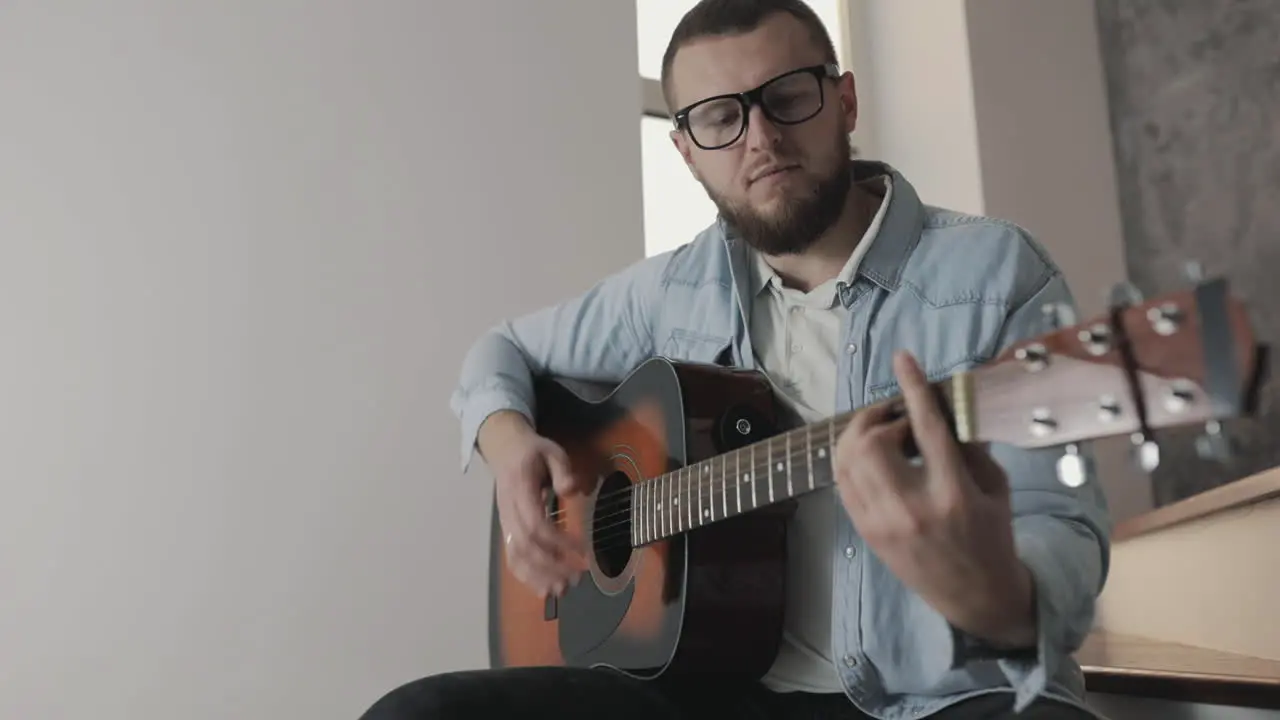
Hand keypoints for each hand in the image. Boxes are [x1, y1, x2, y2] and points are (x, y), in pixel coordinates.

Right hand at [481, 412, 591, 597]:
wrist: (504, 450)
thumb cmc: (533, 452)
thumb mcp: (551, 450)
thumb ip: (562, 469)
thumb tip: (571, 490)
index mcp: (519, 489)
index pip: (536, 522)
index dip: (558, 541)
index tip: (582, 551)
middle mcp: (508, 511)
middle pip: (525, 545)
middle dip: (550, 565)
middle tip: (577, 578)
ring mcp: (505, 523)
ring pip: (516, 556)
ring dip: (538, 577)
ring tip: (561, 590)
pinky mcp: (507, 531)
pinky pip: (512, 558)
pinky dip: (526, 577)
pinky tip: (544, 589)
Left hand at [833, 352, 1035, 647]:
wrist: (975, 596)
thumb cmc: (993, 536)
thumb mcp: (996, 488)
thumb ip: (970, 446)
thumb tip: (944, 405)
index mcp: (953, 495)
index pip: (927, 430)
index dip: (913, 388)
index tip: (903, 358)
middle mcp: (911, 508)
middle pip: (872, 443)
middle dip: (880, 417)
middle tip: (899, 417)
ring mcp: (881, 523)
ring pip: (847, 460)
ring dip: (861, 435)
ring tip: (885, 433)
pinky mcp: (865, 532)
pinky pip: (842, 482)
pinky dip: (851, 458)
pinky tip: (871, 455)